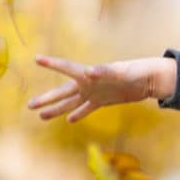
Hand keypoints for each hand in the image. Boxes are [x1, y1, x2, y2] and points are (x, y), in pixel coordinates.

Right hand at [27, 54, 162, 122]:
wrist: (148, 80)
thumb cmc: (135, 72)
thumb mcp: (121, 72)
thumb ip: (105, 72)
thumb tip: (89, 72)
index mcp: (89, 74)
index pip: (67, 68)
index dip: (52, 64)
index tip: (37, 59)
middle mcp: (88, 83)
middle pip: (63, 91)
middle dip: (47, 98)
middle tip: (30, 105)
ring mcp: (94, 93)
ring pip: (71, 102)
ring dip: (57, 109)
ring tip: (42, 116)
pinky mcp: (103, 101)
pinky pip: (87, 109)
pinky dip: (78, 114)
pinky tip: (69, 120)